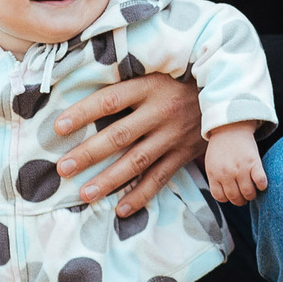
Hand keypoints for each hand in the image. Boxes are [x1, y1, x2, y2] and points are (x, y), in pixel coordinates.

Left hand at [54, 72, 207, 216]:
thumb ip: (125, 84)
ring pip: (137, 161)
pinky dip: (140, 195)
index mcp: (149, 87)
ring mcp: (173, 136)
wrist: (225, 93)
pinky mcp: (183, 154)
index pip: (110, 100)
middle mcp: (160, 112)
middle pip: (119, 135)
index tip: (57, 127)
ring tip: (84, 194)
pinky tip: (121, 210)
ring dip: (109, 180)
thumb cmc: (178, 80)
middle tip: (63, 168)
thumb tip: (79, 89)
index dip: (83, 113)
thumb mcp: (154, 71)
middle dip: (89, 153)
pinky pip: (160, 179)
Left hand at [202, 123, 266, 205]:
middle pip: (235, 198)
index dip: (228, 199)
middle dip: (241, 200)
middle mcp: (226, 173)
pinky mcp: (254, 162)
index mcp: (214, 174)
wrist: (231, 126)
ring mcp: (240, 168)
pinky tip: (260, 182)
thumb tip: (224, 197)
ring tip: (253, 189)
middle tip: (244, 195)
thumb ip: (215, 179)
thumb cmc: (221, 146)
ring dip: (252, 195)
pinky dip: (262, 185)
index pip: (221, 197)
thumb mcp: (211, 163)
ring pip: (249, 193)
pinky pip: (261, 182)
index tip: (233, 195)